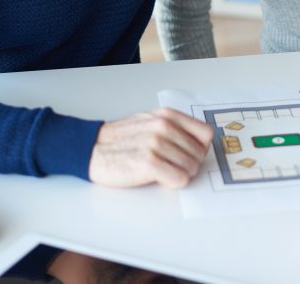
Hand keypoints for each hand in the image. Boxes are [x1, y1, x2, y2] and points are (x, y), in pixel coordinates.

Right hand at [88, 108, 212, 187]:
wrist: (93, 149)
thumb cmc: (123, 138)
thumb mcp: (151, 121)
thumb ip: (176, 127)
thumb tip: (201, 143)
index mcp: (167, 116)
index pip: (206, 133)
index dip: (200, 147)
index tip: (191, 153)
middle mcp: (164, 127)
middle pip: (199, 154)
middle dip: (189, 163)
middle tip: (172, 164)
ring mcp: (156, 145)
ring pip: (191, 168)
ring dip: (180, 174)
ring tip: (163, 170)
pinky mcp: (148, 164)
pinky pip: (179, 179)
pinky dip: (173, 182)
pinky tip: (160, 177)